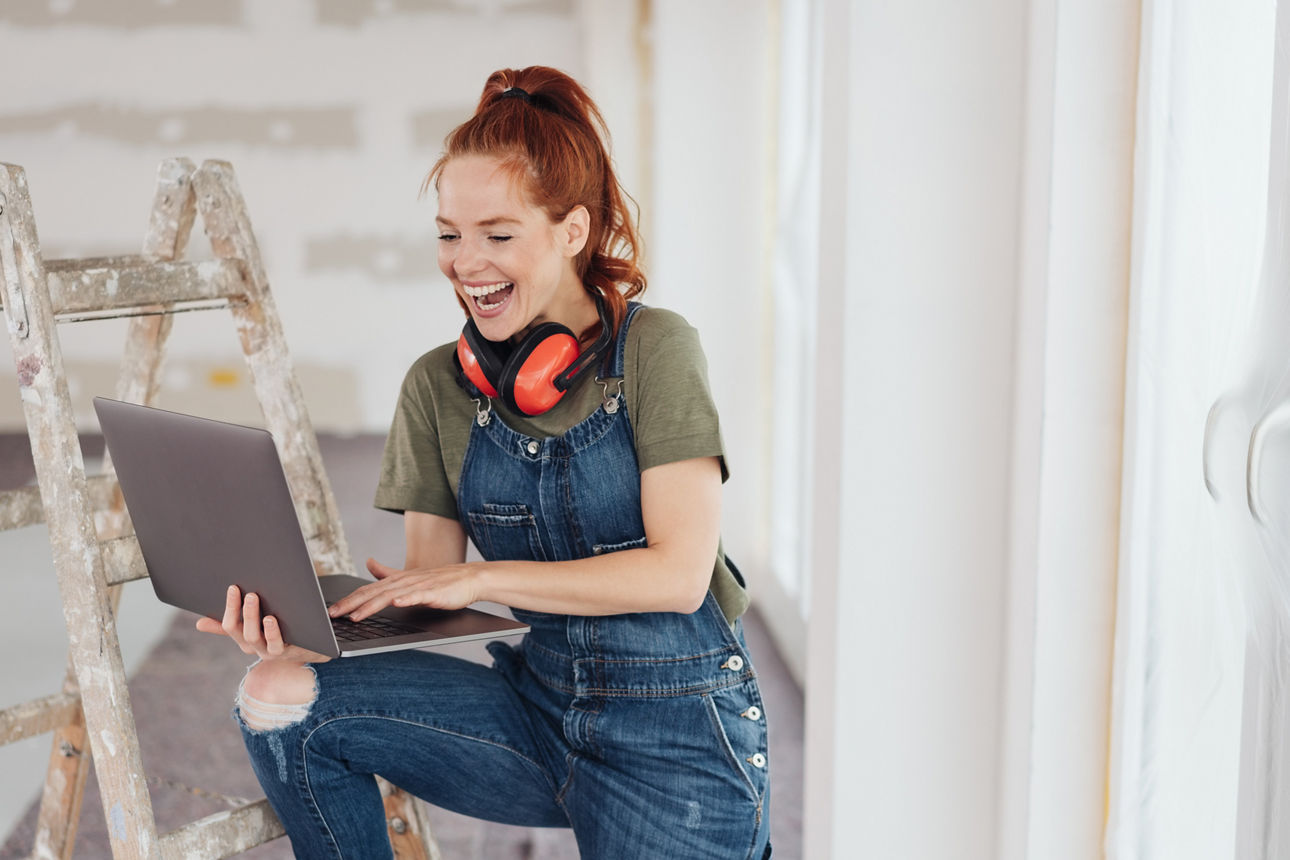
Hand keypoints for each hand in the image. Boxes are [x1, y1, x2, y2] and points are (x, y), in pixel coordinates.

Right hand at [195, 585, 331, 663]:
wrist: (312, 647)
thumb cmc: (280, 630)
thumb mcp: (254, 625)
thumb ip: (229, 624)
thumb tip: (199, 623)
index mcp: (243, 638)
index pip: (228, 625)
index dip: (229, 606)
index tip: (232, 586)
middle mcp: (252, 647)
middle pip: (239, 630)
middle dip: (239, 609)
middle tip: (244, 590)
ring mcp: (268, 651)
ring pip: (254, 637)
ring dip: (252, 617)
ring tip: (253, 599)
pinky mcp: (286, 653)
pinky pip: (276, 644)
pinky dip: (272, 632)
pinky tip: (271, 619)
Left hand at [326, 558, 481, 621]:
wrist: (469, 578)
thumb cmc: (441, 581)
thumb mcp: (409, 576)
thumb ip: (388, 572)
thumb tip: (368, 562)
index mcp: (396, 580)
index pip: (368, 590)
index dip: (348, 600)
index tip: (331, 611)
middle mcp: (404, 581)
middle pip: (373, 593)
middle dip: (352, 604)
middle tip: (333, 615)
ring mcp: (418, 585)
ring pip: (390, 596)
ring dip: (372, 606)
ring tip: (356, 616)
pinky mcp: (434, 592)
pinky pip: (418, 596)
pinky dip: (406, 599)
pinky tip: (396, 603)